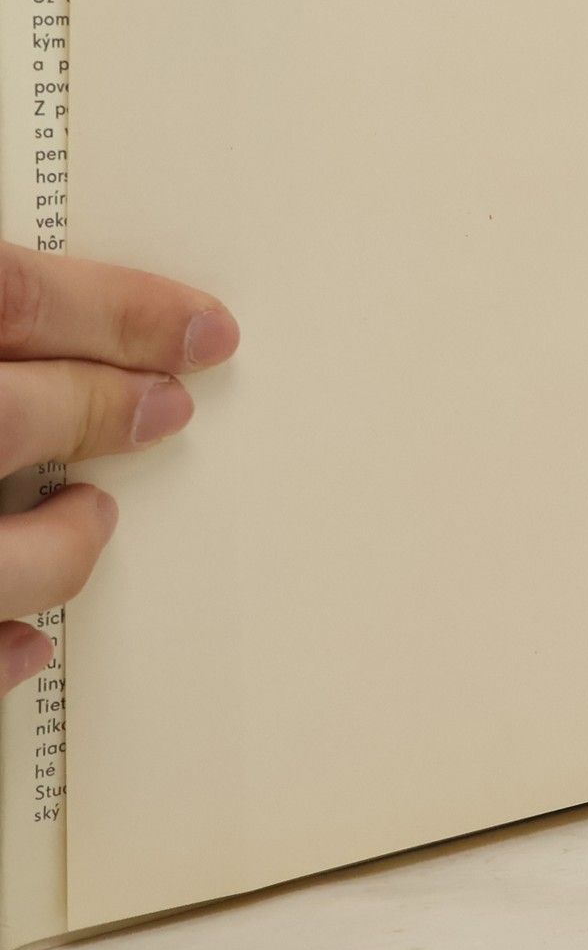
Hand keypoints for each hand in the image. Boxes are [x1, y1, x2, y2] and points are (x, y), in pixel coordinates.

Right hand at [0, 244, 237, 693]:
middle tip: (168, 409)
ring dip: (62, 542)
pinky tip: (30, 640)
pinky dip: (1, 649)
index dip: (121, 311)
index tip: (204, 332)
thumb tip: (52, 310)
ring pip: (3, 553)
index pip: (16, 300)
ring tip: (91, 521)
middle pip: (19, 412)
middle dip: (106, 407)